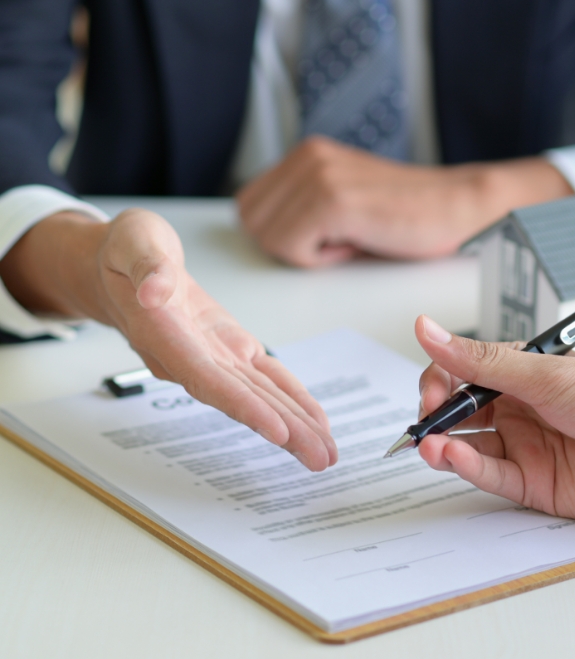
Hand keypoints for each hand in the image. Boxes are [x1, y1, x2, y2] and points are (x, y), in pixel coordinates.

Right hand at [0, 210, 336, 470]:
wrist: (123, 270)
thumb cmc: (127, 254)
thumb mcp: (133, 242)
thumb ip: (146, 267)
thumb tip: (154, 290)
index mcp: (166, 336)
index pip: (207, 380)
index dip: (243, 406)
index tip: (276, 431)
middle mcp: (192, 358)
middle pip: (241, 401)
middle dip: (283, 430)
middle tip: (320, 458)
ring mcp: (215, 358)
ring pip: (259, 397)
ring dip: (294, 425)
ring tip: (325, 452)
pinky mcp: (232, 349)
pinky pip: (265, 378)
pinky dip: (292, 398)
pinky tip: (313, 421)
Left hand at [236, 136, 572, 266]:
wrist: (459, 207)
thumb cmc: (408, 216)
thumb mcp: (343, 200)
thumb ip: (301, 206)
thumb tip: (261, 233)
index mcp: (306, 154)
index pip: (249, 206)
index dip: (282, 234)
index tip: (325, 234)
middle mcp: (307, 156)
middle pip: (252, 222)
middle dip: (289, 244)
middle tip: (338, 239)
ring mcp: (319, 174)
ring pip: (268, 237)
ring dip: (309, 252)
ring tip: (351, 238)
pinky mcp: (333, 199)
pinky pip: (292, 248)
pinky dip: (322, 259)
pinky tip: (356, 243)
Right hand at [414, 315, 574, 522]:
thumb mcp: (545, 373)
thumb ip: (480, 360)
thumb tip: (427, 329)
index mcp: (524, 372)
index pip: (465, 370)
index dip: (442, 378)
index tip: (431, 389)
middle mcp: (521, 407)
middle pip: (461, 410)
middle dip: (436, 414)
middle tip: (425, 420)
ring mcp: (526, 446)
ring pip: (469, 445)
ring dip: (443, 444)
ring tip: (430, 446)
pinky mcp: (534, 483)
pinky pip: (490, 475)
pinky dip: (466, 467)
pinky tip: (452, 458)